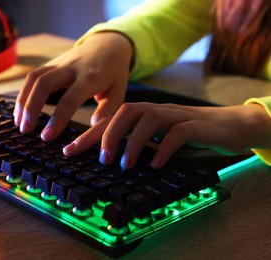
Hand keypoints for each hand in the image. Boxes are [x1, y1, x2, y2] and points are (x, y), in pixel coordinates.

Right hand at [14, 32, 132, 144]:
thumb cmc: (114, 73)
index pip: (70, 99)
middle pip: (44, 83)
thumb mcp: (118, 93)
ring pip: (34, 78)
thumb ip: (105, 112)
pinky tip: (20, 110)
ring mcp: (59, 63)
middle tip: (25, 130)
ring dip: (23, 100)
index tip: (47, 137)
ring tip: (19, 123)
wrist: (109, 44)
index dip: (57, 119)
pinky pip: (33, 76)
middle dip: (31, 107)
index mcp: (91, 77)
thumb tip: (90, 129)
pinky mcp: (51, 63)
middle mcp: (72, 68)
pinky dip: (23, 93)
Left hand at [65, 102, 270, 168]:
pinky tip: (156, 164)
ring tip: (125, 164)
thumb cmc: (189, 135)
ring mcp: (177, 115)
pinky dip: (165, 147)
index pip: (111, 121)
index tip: (68, 151)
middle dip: (109, 134)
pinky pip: (179, 132)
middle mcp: (157, 111)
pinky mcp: (197, 125)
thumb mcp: (159, 139)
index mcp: (145, 114)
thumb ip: (139, 145)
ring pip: (149, 118)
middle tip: (102, 160)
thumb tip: (111, 163)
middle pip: (126, 112)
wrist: (231, 125)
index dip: (88, 136)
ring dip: (134, 142)